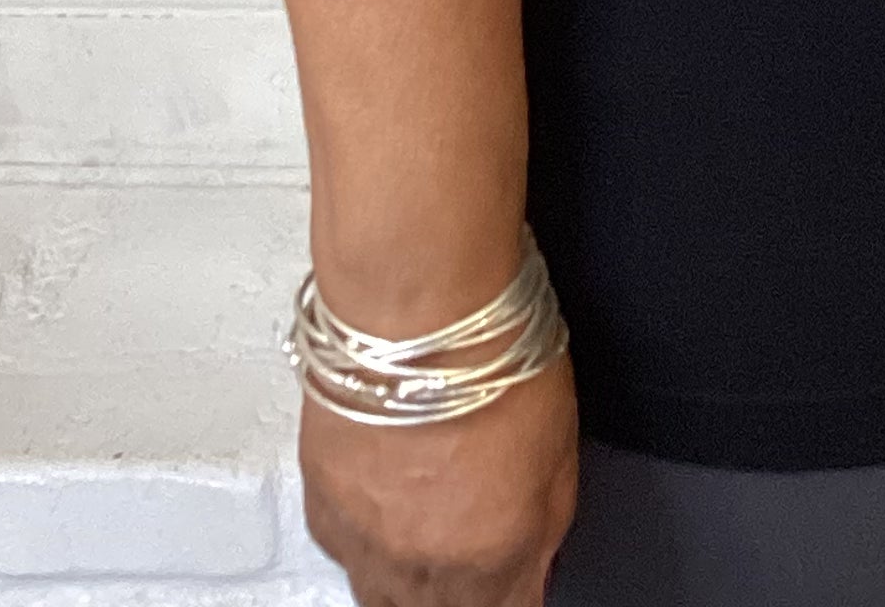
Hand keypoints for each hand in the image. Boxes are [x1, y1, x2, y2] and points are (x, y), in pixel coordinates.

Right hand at [301, 360, 578, 606]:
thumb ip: (545, 519)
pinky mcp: (324, 506)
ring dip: (407, 580)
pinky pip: (342, 551)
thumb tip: (538, 557)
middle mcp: (427, 563)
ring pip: (382, 596)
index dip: (513, 593)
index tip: (511, 577)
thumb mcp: (561, 443)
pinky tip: (381, 509)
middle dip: (459, 595)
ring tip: (424, 540)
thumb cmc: (493, 350)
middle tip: (467, 551)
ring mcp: (369, 540)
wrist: (416, 307)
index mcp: (496, 552)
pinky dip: (362, 541)